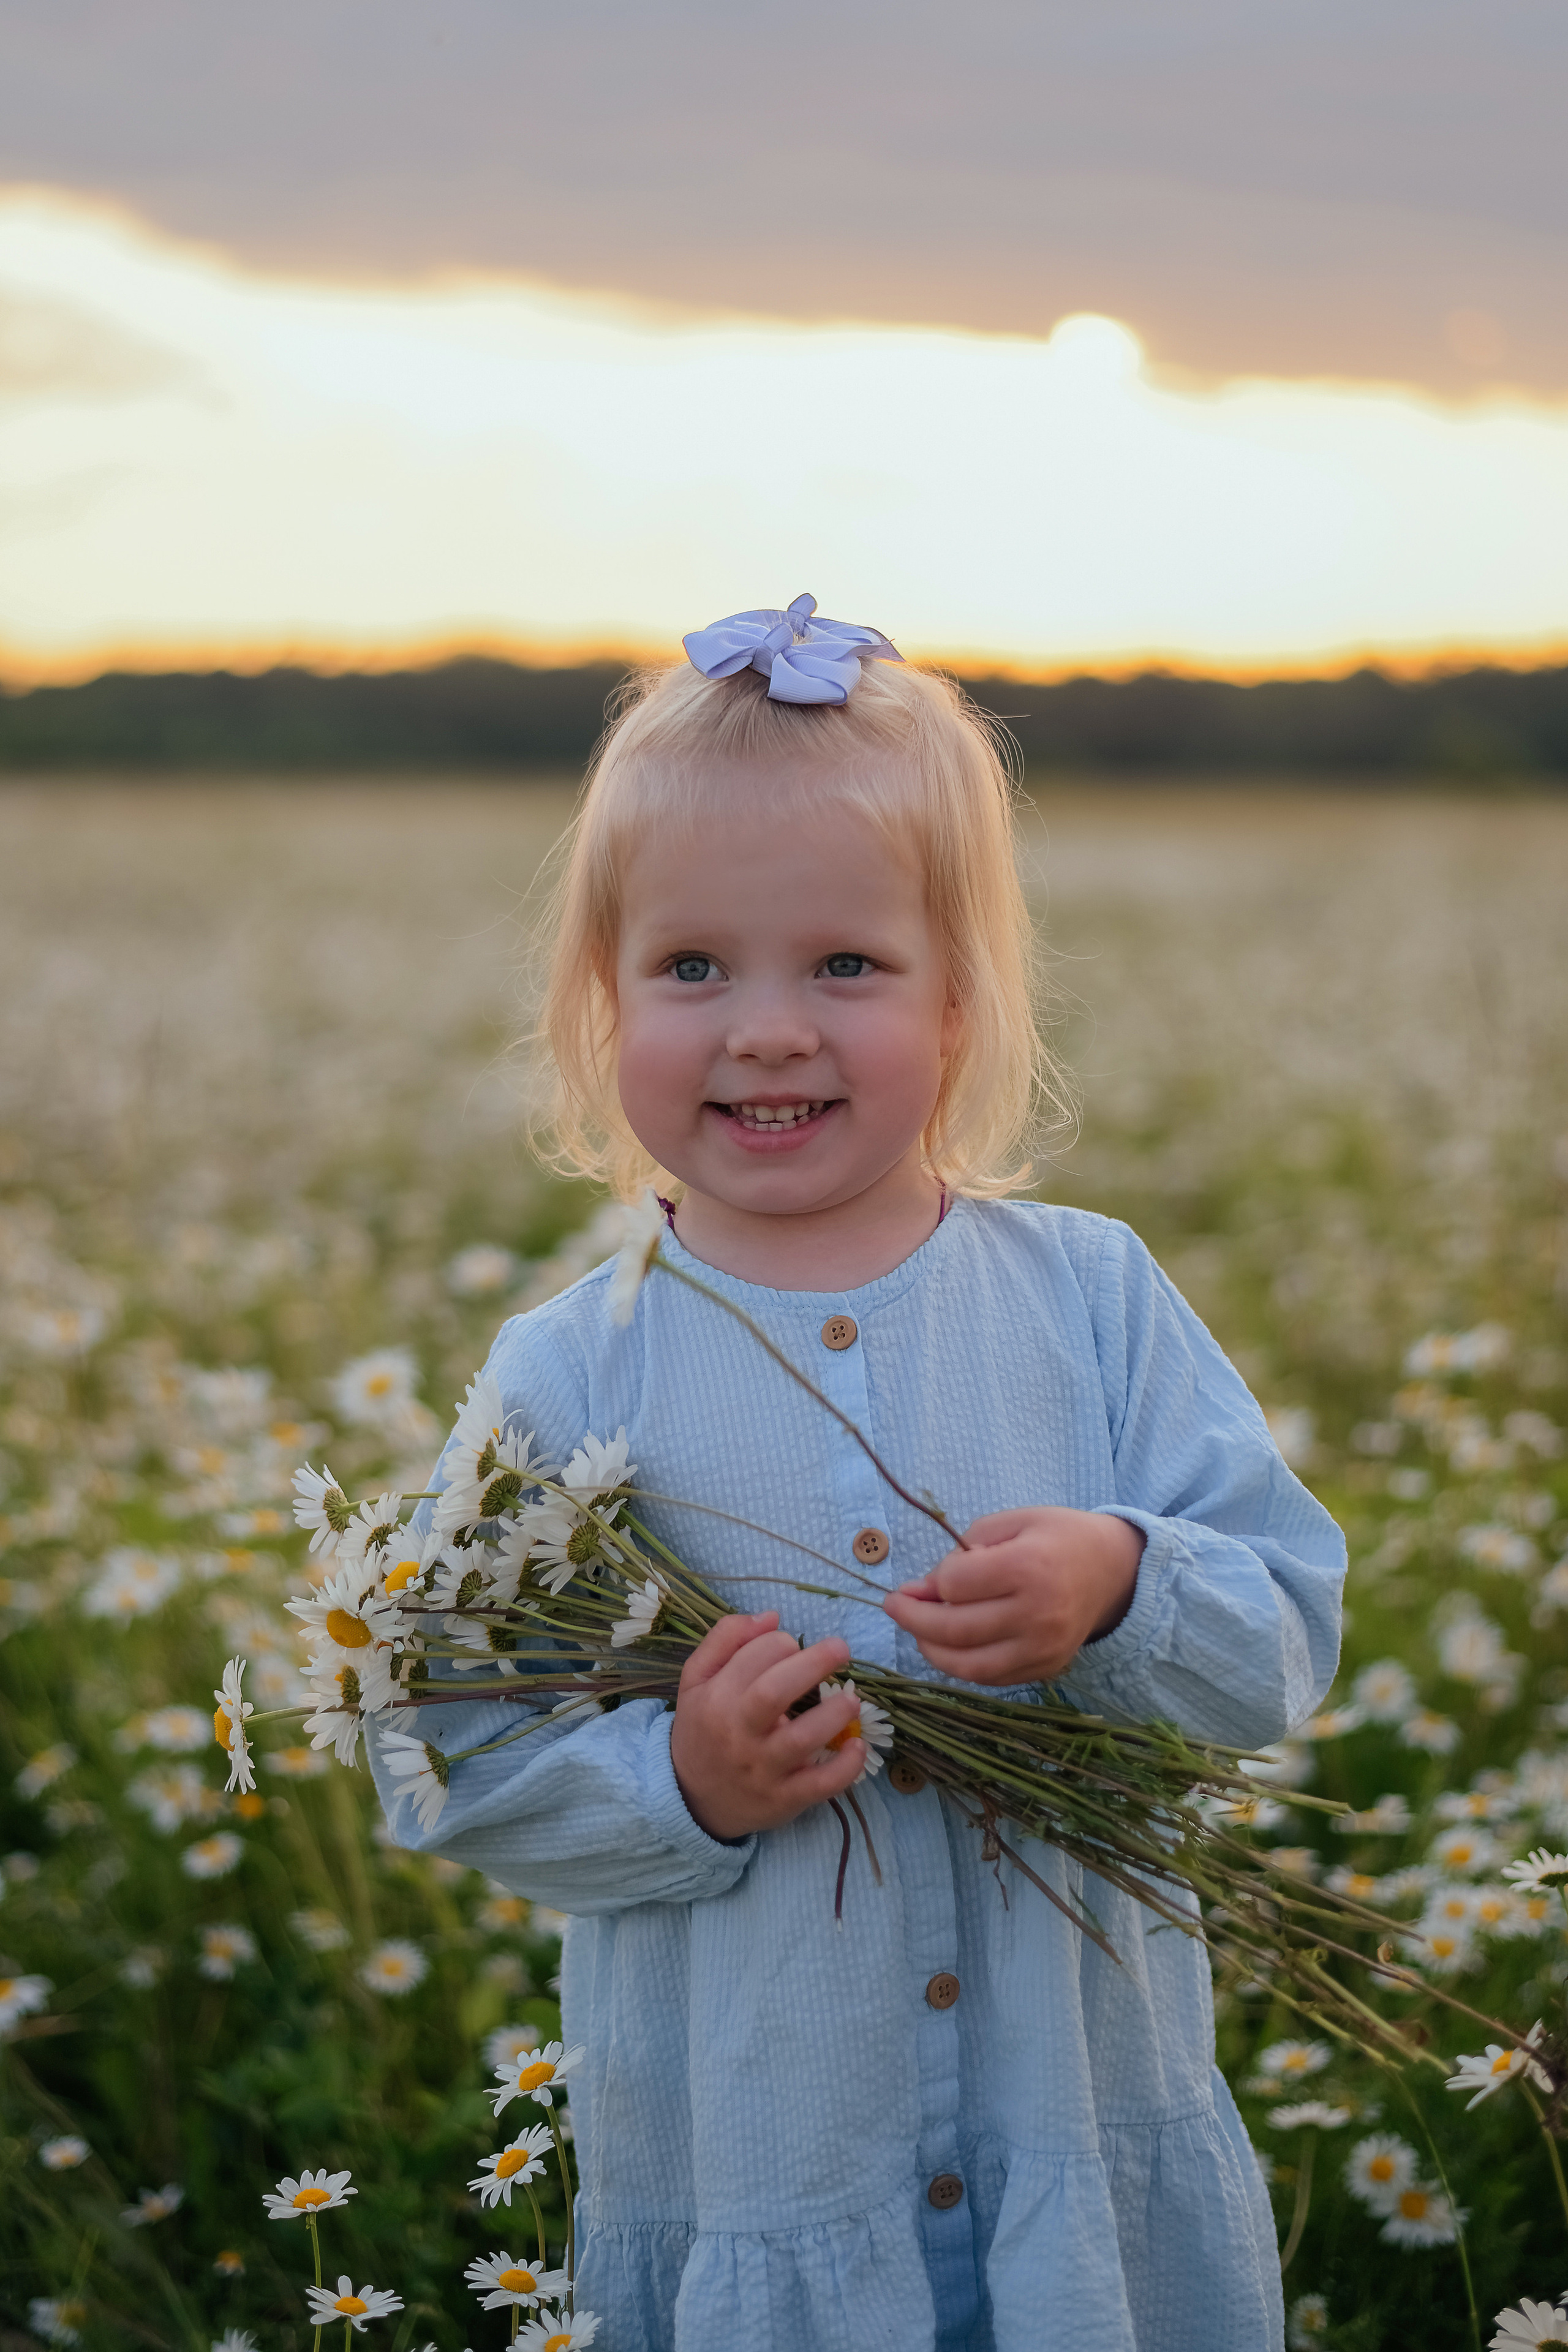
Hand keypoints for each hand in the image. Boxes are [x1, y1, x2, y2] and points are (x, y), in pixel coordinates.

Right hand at [669, 1611, 868, 1842]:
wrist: (692, 1798)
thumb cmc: (703, 1728)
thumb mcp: (697, 1680)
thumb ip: (726, 1639)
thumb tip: (771, 1616)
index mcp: (717, 1698)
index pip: (752, 1658)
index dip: (780, 1642)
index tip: (793, 1645)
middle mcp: (738, 1733)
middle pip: (773, 1692)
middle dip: (813, 1664)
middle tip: (840, 1649)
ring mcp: (763, 1769)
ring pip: (801, 1739)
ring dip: (834, 1714)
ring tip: (852, 1699)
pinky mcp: (784, 1798)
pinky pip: (820, 1785)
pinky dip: (845, 1767)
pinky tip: (857, 1745)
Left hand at [882, 1507, 1144, 1684]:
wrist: (1112, 1570)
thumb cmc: (1055, 1537)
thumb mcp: (1009, 1523)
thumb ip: (962, 1554)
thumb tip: (921, 1591)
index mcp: (1028, 1567)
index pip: (956, 1585)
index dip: (930, 1582)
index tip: (921, 1579)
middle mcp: (1038, 1614)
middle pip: (956, 1630)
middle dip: (913, 1619)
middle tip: (894, 1606)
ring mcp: (1044, 1648)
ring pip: (969, 1666)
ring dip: (931, 1649)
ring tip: (917, 1630)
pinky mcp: (1047, 1669)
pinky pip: (991, 1679)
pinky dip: (961, 1667)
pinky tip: (948, 1647)